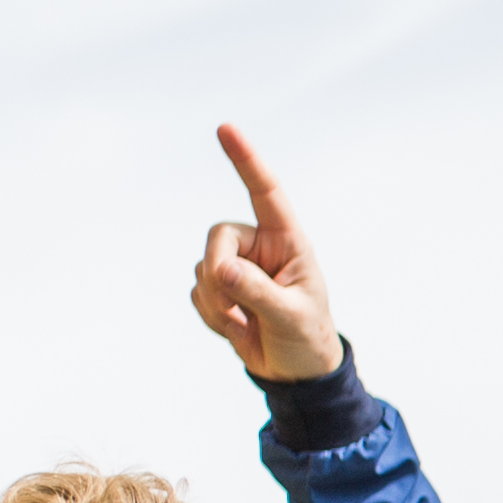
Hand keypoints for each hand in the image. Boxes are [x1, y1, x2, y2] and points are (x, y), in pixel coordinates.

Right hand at [190, 123, 341, 384]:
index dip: (245, 160)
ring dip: (218, 304)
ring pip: (204, 269)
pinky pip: (196, 292)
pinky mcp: (218, 289)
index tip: (224, 129)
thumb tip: (219, 268)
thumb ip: (257, 291)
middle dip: (219, 274)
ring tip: (247, 326)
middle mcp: (259, 246)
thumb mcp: (291, 316)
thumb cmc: (306, 337)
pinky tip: (237, 329)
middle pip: (217, 237)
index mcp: (287, 240)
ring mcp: (237, 267)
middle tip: (236, 309)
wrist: (295, 373)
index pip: (265, 192)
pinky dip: (211, 316)